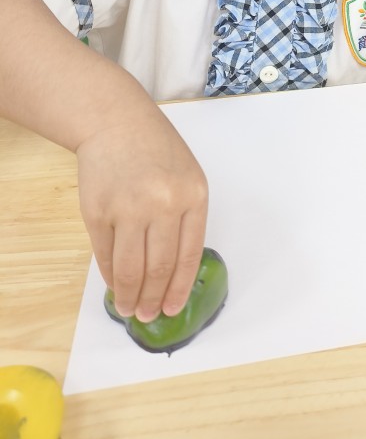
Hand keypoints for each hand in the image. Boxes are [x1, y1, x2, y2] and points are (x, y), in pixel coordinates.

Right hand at [76, 109, 208, 322]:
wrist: (117, 122)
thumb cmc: (157, 151)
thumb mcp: (186, 178)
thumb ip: (184, 220)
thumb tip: (174, 274)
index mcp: (194, 196)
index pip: (189, 255)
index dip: (179, 288)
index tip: (172, 309)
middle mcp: (164, 203)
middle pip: (159, 267)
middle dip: (154, 298)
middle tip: (148, 315)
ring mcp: (129, 207)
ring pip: (131, 268)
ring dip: (130, 295)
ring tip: (129, 309)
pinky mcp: (98, 211)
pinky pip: (105, 256)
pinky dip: (110, 277)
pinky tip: (115, 286)